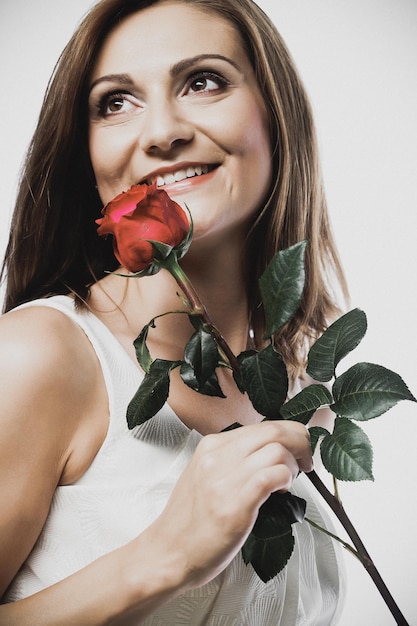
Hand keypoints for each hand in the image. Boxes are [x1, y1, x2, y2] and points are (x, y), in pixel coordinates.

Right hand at [150, 420, 311, 590]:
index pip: (261, 425)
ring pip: (277, 449)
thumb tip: (269, 453)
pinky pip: (273, 475)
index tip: (298, 449)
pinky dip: (286, 479)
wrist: (168, 553)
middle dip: (300, 441)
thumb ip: (232, 460)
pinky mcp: (236, 503)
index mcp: (211, 446)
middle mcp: (218, 456)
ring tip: (290, 482)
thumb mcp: (205, 476)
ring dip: (294, 464)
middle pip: (273, 430)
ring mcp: (225, 478)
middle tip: (307, 459)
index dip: (288, 434)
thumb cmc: (190, 521)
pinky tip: (283, 492)